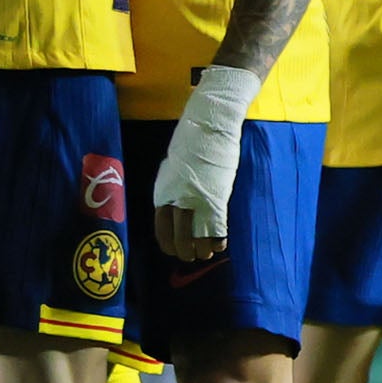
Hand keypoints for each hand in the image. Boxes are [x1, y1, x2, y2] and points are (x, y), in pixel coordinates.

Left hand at [152, 67, 255, 259]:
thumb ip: (173, 190)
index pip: (161, 230)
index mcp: (162, 193)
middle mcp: (177, 201)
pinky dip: (219, 241)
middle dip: (186, 252)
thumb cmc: (191, 143)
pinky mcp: (217, 200)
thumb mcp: (172, 169)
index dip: (168, 244)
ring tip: (207, 253)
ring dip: (203, 250)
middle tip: (193, 256)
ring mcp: (197, 202)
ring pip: (198, 239)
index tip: (174, 250)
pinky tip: (220, 244)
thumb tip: (176, 208)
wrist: (209, 126)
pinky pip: (217, 230)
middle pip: (179, 239)